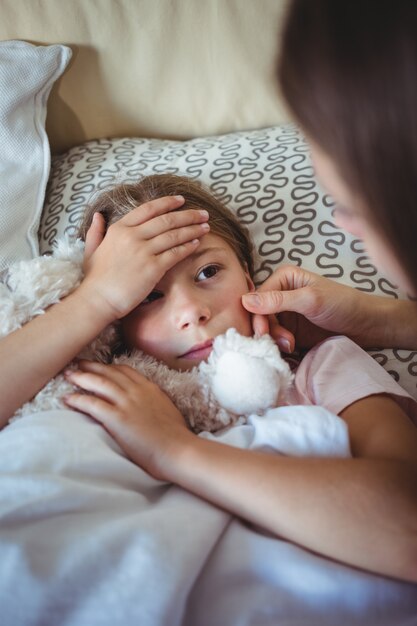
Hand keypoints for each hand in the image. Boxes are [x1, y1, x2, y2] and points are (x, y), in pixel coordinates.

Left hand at [63, 360, 193, 480]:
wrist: (178, 449)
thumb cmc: (176, 437)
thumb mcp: (168, 410)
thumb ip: (155, 403)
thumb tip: (150, 406)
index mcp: (149, 388)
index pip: (125, 371)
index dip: (109, 367)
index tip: (99, 366)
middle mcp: (136, 391)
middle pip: (109, 372)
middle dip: (91, 366)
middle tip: (77, 363)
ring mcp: (126, 403)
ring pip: (98, 383)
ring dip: (81, 377)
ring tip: (68, 375)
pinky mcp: (117, 418)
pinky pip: (92, 404)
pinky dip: (77, 399)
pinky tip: (67, 399)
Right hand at [77, 195, 209, 321]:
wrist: (97, 299)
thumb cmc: (95, 278)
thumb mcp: (91, 249)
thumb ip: (96, 231)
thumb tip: (97, 216)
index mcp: (119, 228)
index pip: (148, 209)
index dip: (167, 203)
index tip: (181, 200)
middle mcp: (132, 236)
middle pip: (166, 220)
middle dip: (188, 215)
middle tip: (203, 214)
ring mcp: (143, 251)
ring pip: (174, 235)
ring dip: (193, 229)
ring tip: (205, 227)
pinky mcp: (153, 268)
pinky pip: (175, 253)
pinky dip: (188, 247)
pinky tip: (197, 243)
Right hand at [243, 265, 370, 350]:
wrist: (366, 326)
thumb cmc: (343, 304)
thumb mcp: (310, 300)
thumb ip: (278, 301)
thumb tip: (245, 301)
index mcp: (283, 278)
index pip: (258, 298)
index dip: (257, 315)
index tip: (262, 333)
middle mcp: (281, 295)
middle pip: (259, 315)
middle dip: (267, 330)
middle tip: (282, 343)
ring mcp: (285, 315)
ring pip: (266, 329)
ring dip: (274, 340)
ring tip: (291, 346)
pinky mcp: (291, 332)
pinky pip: (275, 340)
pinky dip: (278, 347)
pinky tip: (289, 350)